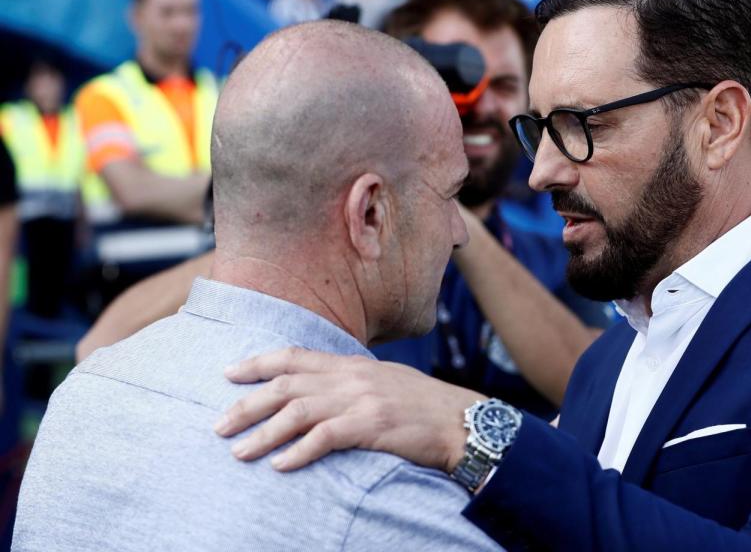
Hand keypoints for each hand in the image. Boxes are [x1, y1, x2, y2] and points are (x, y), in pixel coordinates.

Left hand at [214, 348, 485, 472]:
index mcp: (351, 363)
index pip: (294, 356)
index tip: (227, 373)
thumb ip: (350, 382)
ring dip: (264, 433)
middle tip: (218, 425)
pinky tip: (281, 465)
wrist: (461, 420)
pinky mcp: (373, 426)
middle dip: (247, 405)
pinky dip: (299, 451)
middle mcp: (352, 376)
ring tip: (239, 451)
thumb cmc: (422, 406)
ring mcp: (362, 399)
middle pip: (286, 384)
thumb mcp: (383, 382)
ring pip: (298, 411)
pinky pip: (326, 437)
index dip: (257, 363)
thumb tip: (318, 391)